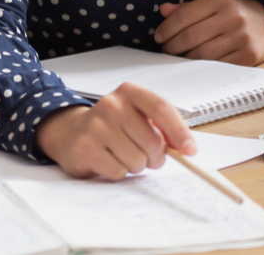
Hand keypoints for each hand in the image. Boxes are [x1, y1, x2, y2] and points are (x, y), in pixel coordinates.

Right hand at [34, 83, 196, 179]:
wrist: (73, 134)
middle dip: (155, 157)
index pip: (162, 108)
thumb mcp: (138, 117)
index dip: (179, 132)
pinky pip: (118, 171)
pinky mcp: (85, 147)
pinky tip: (108, 160)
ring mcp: (96, 125)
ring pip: (137, 159)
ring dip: (135, 165)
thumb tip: (186, 148)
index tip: (190, 150)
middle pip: (153, 141)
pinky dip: (118, 172)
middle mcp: (111, 104)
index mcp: (129, 92)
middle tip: (147, 157)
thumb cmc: (113, 127)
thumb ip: (163, 128)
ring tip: (123, 155)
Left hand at [153, 0, 263, 64]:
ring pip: (201, 54)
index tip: (158, 36)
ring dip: (184, 58)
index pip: (184, 15)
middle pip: (190, 36)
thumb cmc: (233, 13)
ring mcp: (241, 38)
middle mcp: (232, 17)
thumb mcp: (213, 3)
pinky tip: (194, 64)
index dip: (166, 28)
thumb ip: (188, 8)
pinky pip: (216, 66)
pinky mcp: (247, 56)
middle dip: (172, 46)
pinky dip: (201, 67)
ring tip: (178, 57)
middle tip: (166, 49)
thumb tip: (163, 10)